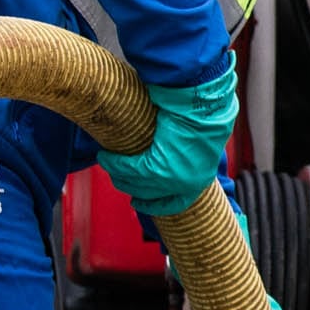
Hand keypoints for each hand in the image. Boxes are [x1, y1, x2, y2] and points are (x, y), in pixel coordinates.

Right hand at [100, 60, 239, 218]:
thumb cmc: (203, 114)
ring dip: (118, 174)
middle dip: (131, 187)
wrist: (204, 105)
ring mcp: (174, 179)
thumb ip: (187, 151)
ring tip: (106, 162)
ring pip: (137, 183)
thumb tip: (173, 148)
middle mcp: (187, 184)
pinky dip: (114, 163)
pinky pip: (130, 168)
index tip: (139, 202)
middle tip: (117, 178)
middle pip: (151, 194)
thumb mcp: (199, 139)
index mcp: (201, 179)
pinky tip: (105, 156)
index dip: (156, 205)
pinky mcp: (159, 169)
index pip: (177, 203)